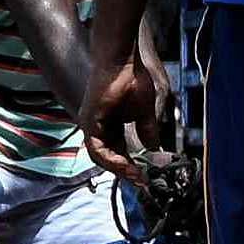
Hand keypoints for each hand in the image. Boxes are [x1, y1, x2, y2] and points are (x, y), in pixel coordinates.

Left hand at [83, 52, 170, 170]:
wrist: (123, 61)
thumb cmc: (133, 79)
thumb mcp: (145, 112)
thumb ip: (147, 131)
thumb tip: (154, 149)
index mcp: (110, 125)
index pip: (117, 152)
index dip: (130, 166)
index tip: (145, 177)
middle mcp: (97, 127)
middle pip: (108, 158)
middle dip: (125, 172)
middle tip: (141, 182)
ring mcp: (91, 124)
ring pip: (100, 157)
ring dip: (118, 169)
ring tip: (135, 176)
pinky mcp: (89, 121)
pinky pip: (96, 148)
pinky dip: (111, 159)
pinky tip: (126, 165)